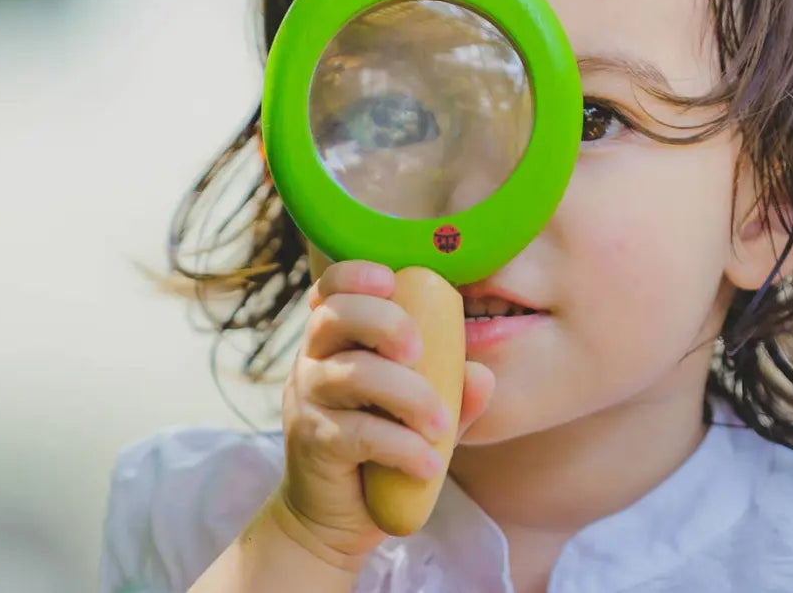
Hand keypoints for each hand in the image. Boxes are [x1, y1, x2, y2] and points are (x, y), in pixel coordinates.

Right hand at [272, 260, 494, 564]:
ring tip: (441, 425)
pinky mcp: (314, 443)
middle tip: (420, 352)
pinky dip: (403, 446)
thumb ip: (453, 391)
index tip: (390, 280)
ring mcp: (308, 401)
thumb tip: (483, 375)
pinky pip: (360, 433)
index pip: (332, 289)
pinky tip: (430, 463)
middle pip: (335, 316)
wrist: (335, 517)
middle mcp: (313, 360)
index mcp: (337, 339)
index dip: (355, 275)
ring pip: (352, 374)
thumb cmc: (382, 446)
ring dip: (408, 394)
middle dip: (385, 322)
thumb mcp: (421, 414)